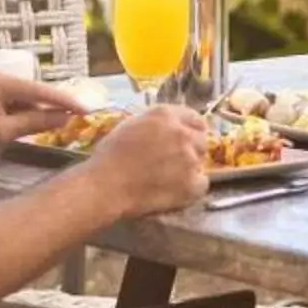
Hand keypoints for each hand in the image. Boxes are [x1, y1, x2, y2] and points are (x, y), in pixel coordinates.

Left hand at [0, 72, 88, 168]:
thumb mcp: (1, 133)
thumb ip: (34, 122)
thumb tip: (64, 118)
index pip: (40, 90)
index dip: (66, 101)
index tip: (87, 110)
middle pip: (34, 93)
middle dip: (55, 106)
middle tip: (81, 118)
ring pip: (25, 100)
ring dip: (41, 112)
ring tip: (64, 124)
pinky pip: (14, 106)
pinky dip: (27, 115)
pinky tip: (39, 125)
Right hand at [85, 104, 210, 217]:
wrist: (105, 187)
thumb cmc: (109, 157)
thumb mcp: (130, 126)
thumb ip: (155, 123)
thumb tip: (168, 127)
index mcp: (166, 115)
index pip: (195, 119)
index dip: (191, 130)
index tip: (187, 140)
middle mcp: (182, 133)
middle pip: (201, 140)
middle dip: (192, 150)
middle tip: (174, 163)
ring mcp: (190, 159)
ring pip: (201, 162)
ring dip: (190, 169)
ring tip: (168, 180)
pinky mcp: (192, 184)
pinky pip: (201, 184)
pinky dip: (191, 189)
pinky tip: (173, 192)